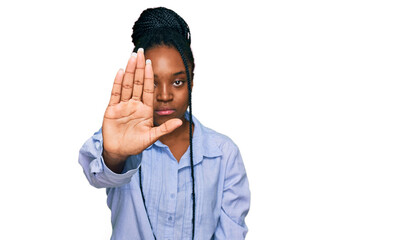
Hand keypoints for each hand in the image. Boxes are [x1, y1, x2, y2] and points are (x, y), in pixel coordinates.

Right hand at [102, 49, 182, 171]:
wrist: (119, 152)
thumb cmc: (135, 144)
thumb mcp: (152, 137)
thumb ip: (165, 129)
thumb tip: (180, 122)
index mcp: (145, 109)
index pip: (148, 89)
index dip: (149, 76)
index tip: (151, 62)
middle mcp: (135, 104)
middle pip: (138, 82)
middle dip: (139, 67)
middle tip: (140, 51)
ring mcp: (123, 106)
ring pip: (127, 85)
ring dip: (130, 71)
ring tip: (132, 57)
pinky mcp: (112, 109)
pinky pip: (115, 94)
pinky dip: (118, 83)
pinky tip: (121, 72)